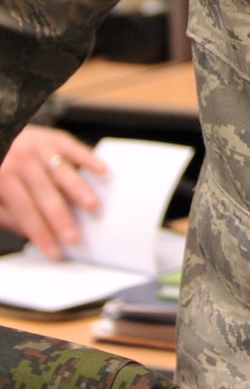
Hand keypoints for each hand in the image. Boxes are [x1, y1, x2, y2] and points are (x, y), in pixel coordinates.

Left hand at [0, 126, 106, 260]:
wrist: (4, 136)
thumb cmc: (2, 169)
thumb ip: (9, 215)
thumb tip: (31, 233)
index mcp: (3, 176)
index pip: (24, 211)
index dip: (40, 233)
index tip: (55, 252)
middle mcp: (21, 160)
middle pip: (44, 194)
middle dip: (60, 218)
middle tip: (74, 237)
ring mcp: (40, 146)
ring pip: (60, 171)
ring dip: (77, 189)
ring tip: (92, 206)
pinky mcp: (56, 138)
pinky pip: (74, 148)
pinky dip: (89, 159)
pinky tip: (101, 171)